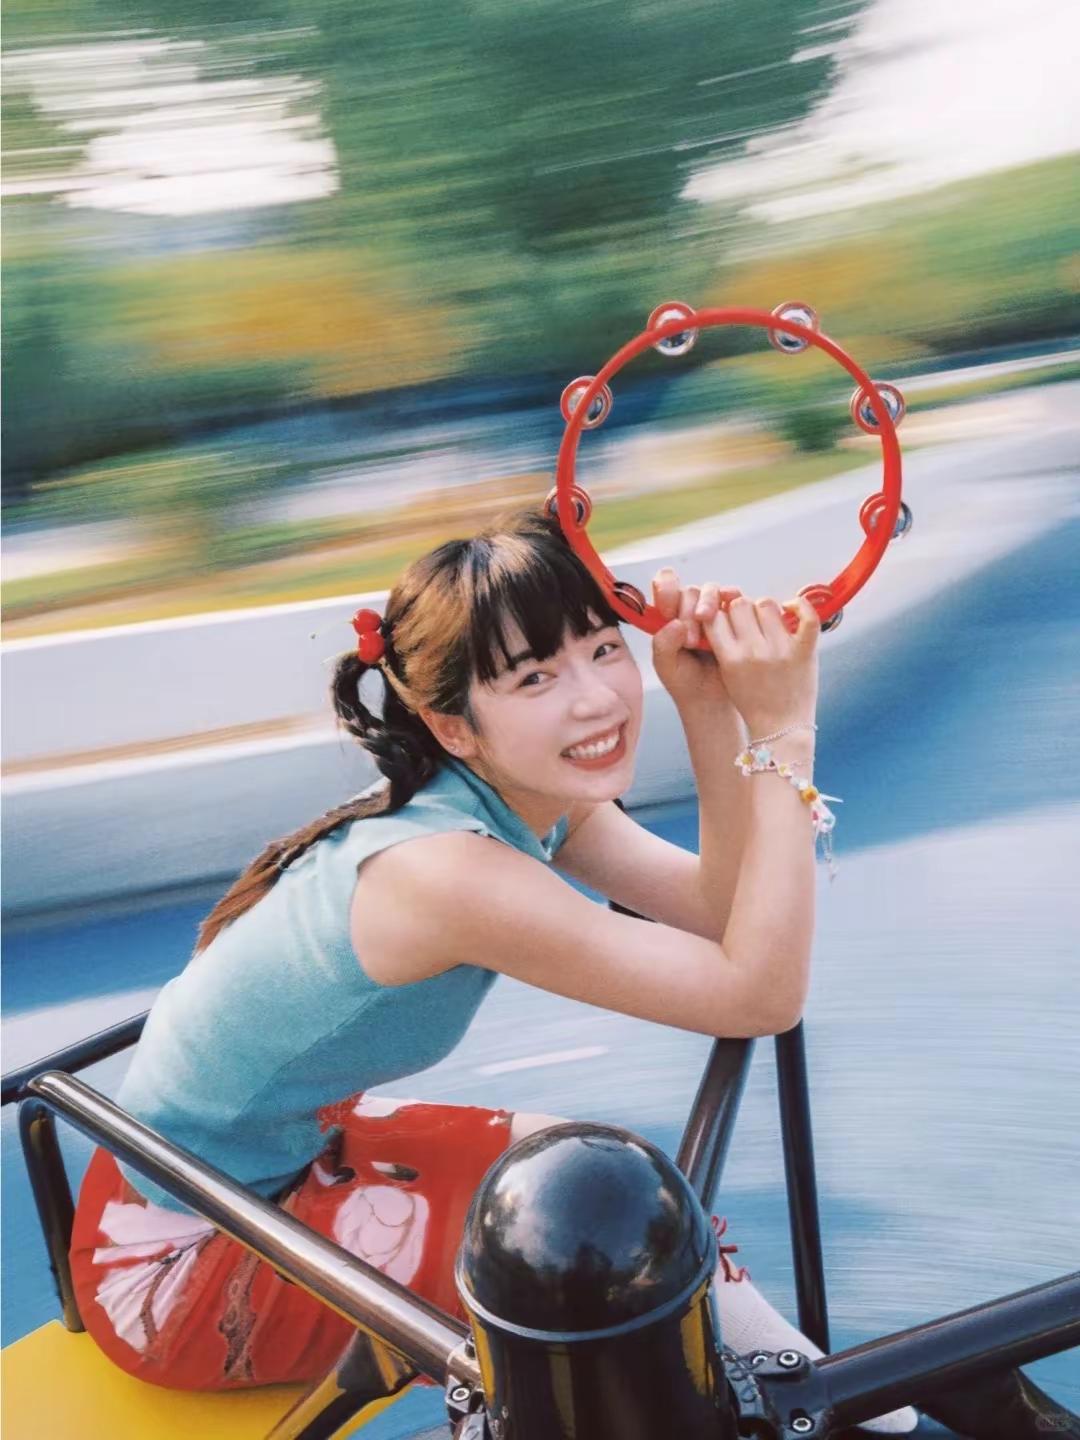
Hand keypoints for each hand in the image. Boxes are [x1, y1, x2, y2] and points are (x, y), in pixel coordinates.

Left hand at [651, 568, 743, 712]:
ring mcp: (714, 612)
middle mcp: (690, 610)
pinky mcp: (734, 617)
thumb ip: (663, 644)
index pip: (665, 588)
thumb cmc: (685, 683)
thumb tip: (676, 623)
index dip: (666, 589)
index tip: (667, 609)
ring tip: (705, 623)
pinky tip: (730, 606)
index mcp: (669, 618)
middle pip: (690, 591)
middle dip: (687, 610)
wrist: (713, 701)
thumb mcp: (666, 667)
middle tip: (689, 640)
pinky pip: (734, 599)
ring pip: (711, 591)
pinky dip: (731, 599)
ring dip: (707, 603)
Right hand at [701, 594, 819, 735]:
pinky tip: (792, 609)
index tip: (726, 620)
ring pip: (767, 604)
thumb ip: (723, 645)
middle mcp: (754, 652)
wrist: (781, 728)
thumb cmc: (753, 702)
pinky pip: (807, 615)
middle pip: (740, 604)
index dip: (719, 614)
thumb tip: (726, 609)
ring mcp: (781, 650)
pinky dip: (800, 605)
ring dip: (766, 609)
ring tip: (769, 623)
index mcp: (731, 659)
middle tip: (749, 621)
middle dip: (742, 609)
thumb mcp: (727, 675)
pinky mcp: (805, 651)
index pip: (716, 616)